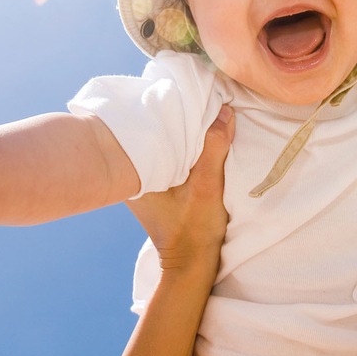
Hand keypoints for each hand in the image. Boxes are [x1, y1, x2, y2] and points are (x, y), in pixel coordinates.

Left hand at [125, 105, 234, 272]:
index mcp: (136, 172)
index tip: (184, 93)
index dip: (165, 109)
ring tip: (197, 113)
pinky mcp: (155, 184)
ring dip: (179, 132)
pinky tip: (196, 137)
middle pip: (153, 134)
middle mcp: (132, 174)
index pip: (147, 129)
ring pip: (161, 144)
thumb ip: (213, 149)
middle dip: (173, 117)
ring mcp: (142, 180)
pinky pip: (166, 155)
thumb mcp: (207, 186)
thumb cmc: (193, 229)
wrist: (191, 262)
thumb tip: (225, 112)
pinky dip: (181, 146)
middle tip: (193, 98)